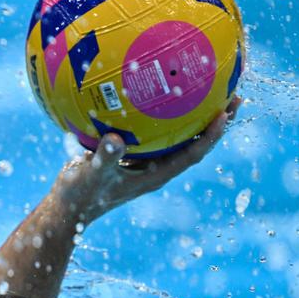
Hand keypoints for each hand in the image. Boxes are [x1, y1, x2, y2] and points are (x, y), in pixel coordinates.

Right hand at [52, 95, 241, 224]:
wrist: (65, 209)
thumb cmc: (79, 195)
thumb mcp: (90, 175)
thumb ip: (105, 157)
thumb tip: (117, 138)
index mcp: (154, 175)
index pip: (192, 154)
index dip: (210, 135)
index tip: (225, 113)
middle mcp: (154, 169)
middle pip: (194, 143)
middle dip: (214, 120)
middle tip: (232, 93)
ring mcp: (143, 163)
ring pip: (176, 136)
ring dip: (193, 115)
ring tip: (207, 87)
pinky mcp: (130, 157)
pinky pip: (151, 133)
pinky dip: (159, 114)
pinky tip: (153, 92)